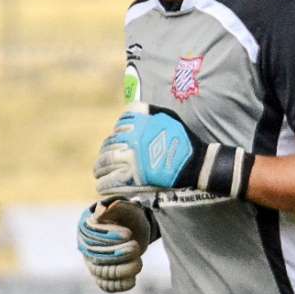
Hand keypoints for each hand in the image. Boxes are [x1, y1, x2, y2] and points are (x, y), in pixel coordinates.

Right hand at [76, 196, 152, 292]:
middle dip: (117, 254)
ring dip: (120, 271)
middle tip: (136, 247)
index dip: (109, 234)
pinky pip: (106, 285)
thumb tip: (102, 209)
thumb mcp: (125, 207)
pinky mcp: (102, 276)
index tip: (128, 233)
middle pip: (96, 254)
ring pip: (101, 272)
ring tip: (138, 264)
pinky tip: (132, 280)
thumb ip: (116, 206)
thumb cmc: (128, 216)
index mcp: (87, 227)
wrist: (134, 229)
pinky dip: (118, 285)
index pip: (93, 232)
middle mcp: (86, 247)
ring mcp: (93, 263)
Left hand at [94, 103, 254, 199]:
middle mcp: (132, 139)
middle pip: (108, 146)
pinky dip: (104, 184)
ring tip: (99, 173)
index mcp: (138, 124)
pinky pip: (109, 181)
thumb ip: (149, 111)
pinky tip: (102, 185)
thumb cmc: (183, 139)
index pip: (118, 128)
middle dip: (105, 154)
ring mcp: (131, 158)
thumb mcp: (168, 116)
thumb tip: (131, 108)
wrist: (195, 163)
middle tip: (103, 163)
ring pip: (104, 163)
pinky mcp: (133, 177)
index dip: (115, 137)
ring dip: (100, 168)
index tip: (116, 144)